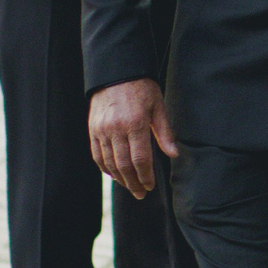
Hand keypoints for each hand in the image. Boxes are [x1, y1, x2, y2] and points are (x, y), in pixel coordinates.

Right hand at [89, 78, 177, 199]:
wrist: (116, 73)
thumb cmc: (142, 89)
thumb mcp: (158, 106)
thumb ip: (165, 132)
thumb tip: (174, 155)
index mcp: (135, 123)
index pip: (140, 159)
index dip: (146, 176)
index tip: (151, 186)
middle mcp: (116, 129)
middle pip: (124, 165)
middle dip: (133, 183)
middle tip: (141, 194)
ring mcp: (101, 130)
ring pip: (109, 163)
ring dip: (120, 179)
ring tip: (130, 187)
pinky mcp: (92, 129)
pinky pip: (97, 155)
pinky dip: (105, 168)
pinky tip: (114, 175)